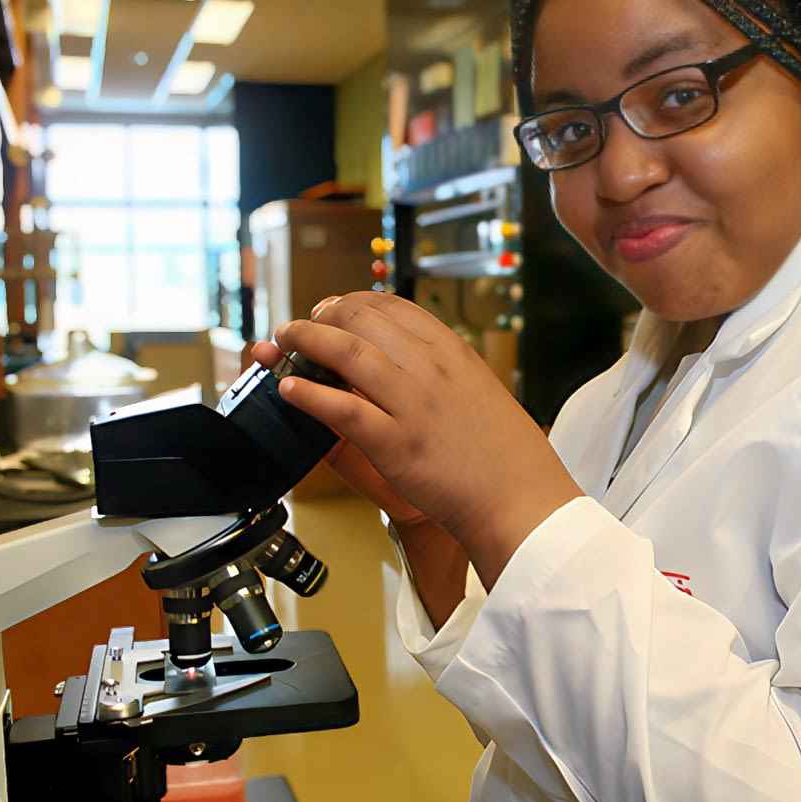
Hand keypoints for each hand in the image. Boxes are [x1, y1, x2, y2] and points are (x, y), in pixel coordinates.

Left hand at [267, 292, 582, 584]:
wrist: (520, 499)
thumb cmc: (503, 454)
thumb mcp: (479, 391)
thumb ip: (444, 372)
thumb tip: (408, 359)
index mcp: (453, 352)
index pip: (391, 306)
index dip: (351, 302)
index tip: (331, 309)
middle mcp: (432, 369)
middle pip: (361, 319)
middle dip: (320, 317)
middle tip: (299, 329)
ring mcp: (413, 404)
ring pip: (346, 353)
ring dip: (304, 342)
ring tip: (281, 344)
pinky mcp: (396, 444)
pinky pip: (342, 410)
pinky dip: (310, 395)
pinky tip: (289, 391)